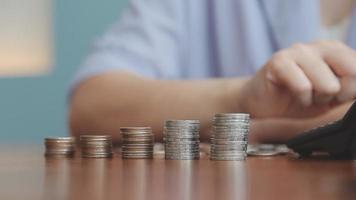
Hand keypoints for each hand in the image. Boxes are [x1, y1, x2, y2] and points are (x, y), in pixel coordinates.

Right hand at [239, 40, 355, 117]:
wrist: (260, 104)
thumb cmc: (297, 101)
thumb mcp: (331, 97)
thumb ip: (349, 89)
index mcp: (336, 51)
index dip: (353, 91)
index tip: (336, 98)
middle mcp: (320, 45)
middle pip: (352, 72)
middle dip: (339, 94)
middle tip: (321, 98)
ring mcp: (298, 51)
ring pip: (328, 85)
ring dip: (317, 100)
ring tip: (305, 98)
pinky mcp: (278, 61)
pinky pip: (304, 87)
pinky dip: (301, 100)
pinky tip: (294, 98)